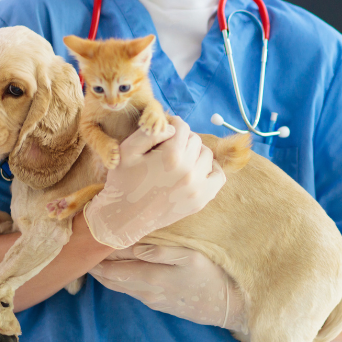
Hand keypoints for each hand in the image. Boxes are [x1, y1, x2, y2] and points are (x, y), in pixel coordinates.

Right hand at [84, 116, 225, 248]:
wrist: (124, 218)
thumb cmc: (122, 181)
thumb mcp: (127, 150)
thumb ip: (150, 132)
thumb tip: (172, 125)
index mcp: (171, 156)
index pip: (182, 127)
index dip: (172, 124)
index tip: (164, 131)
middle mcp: (188, 171)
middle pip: (195, 140)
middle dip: (182, 139)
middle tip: (168, 146)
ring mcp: (197, 188)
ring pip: (207, 155)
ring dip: (195, 153)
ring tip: (180, 158)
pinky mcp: (200, 200)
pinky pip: (218, 176)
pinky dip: (210, 169)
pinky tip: (196, 169)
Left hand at [89, 245, 249, 334]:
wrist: (225, 306)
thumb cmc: (209, 276)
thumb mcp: (188, 257)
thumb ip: (158, 251)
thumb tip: (131, 246)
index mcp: (150, 277)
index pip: (114, 267)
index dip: (98, 256)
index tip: (86, 242)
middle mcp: (145, 291)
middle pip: (110, 279)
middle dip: (95, 267)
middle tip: (82, 251)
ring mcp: (150, 299)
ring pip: (118, 287)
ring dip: (104, 274)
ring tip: (94, 259)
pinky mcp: (156, 303)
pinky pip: (129, 291)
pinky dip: (117, 280)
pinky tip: (116, 271)